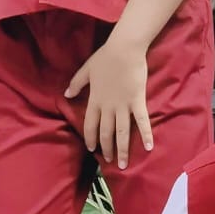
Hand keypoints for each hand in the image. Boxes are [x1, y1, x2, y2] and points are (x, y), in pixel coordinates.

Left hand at [65, 38, 150, 169]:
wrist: (124, 49)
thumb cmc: (105, 57)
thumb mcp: (86, 70)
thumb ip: (76, 83)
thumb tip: (66, 94)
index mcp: (95, 100)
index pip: (90, 124)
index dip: (90, 138)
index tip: (92, 149)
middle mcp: (108, 107)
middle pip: (106, 133)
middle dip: (107, 149)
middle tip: (110, 161)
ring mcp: (123, 106)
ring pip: (122, 133)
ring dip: (122, 150)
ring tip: (123, 164)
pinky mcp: (137, 102)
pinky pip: (142, 121)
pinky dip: (145, 135)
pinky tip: (148, 148)